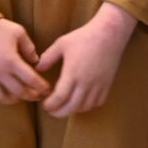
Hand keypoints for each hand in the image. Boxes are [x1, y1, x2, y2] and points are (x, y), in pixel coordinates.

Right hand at [0, 18, 48, 104]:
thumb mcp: (18, 32)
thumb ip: (29, 48)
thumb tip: (36, 61)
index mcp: (11, 61)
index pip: (31, 80)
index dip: (42, 87)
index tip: (47, 90)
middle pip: (18, 92)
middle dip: (31, 96)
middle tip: (37, 95)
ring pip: (0, 97)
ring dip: (12, 100)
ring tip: (19, 96)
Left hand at [37, 2, 135, 117]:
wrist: (109, 34)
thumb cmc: (84, 37)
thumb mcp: (62, 44)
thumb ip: (48, 57)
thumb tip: (38, 68)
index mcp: (72, 73)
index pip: (60, 98)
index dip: (51, 105)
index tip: (45, 105)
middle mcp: (86, 83)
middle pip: (71, 107)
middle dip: (59, 113)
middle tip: (52, 111)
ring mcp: (98, 85)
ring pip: (85, 107)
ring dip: (73, 110)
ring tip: (65, 106)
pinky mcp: (107, 85)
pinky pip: (97, 102)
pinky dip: (88, 106)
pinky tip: (82, 101)